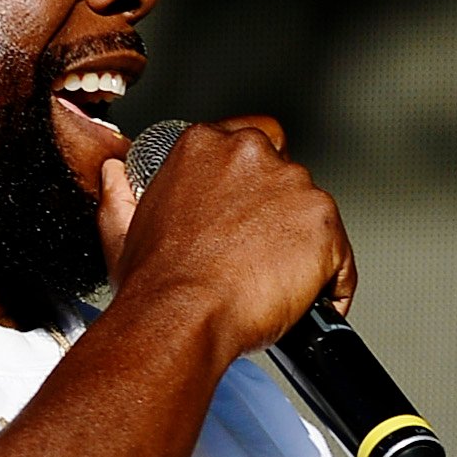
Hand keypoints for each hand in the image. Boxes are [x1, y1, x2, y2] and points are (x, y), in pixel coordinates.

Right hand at [96, 112, 349, 353]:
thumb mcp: (123, 226)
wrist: (183, 315)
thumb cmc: (158, 281)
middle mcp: (251, 155)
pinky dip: (330, 279)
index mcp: (203, 146)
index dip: (254, 181)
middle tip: (261, 253)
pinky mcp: (322, 221)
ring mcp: (292, 185)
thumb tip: (116, 177)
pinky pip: (341, 254)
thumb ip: (121, 192)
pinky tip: (304, 298)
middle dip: (279, 214)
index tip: (251, 208)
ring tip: (276, 281)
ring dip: (304, 245)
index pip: (250, 141)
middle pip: (286, 178)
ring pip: (314, 214)